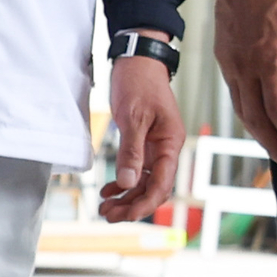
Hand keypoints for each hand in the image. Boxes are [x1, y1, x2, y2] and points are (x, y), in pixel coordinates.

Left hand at [98, 54, 186, 221]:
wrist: (138, 60)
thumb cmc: (139, 83)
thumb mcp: (133, 117)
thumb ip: (131, 151)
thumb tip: (128, 182)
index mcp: (170, 143)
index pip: (161, 184)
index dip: (144, 204)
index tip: (125, 216)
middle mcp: (166, 148)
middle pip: (154, 188)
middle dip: (132, 204)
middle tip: (108, 215)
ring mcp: (155, 146)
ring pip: (144, 181)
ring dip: (126, 196)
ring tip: (105, 207)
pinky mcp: (143, 141)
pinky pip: (137, 169)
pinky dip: (123, 181)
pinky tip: (109, 189)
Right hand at [215, 0, 276, 168]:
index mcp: (268, 63)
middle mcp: (244, 68)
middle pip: (256, 118)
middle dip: (273, 144)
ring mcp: (230, 62)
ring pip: (241, 108)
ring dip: (256, 131)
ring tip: (272, 146)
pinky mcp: (223, 54)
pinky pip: (233, 91)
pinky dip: (244, 110)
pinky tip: (253, 114)